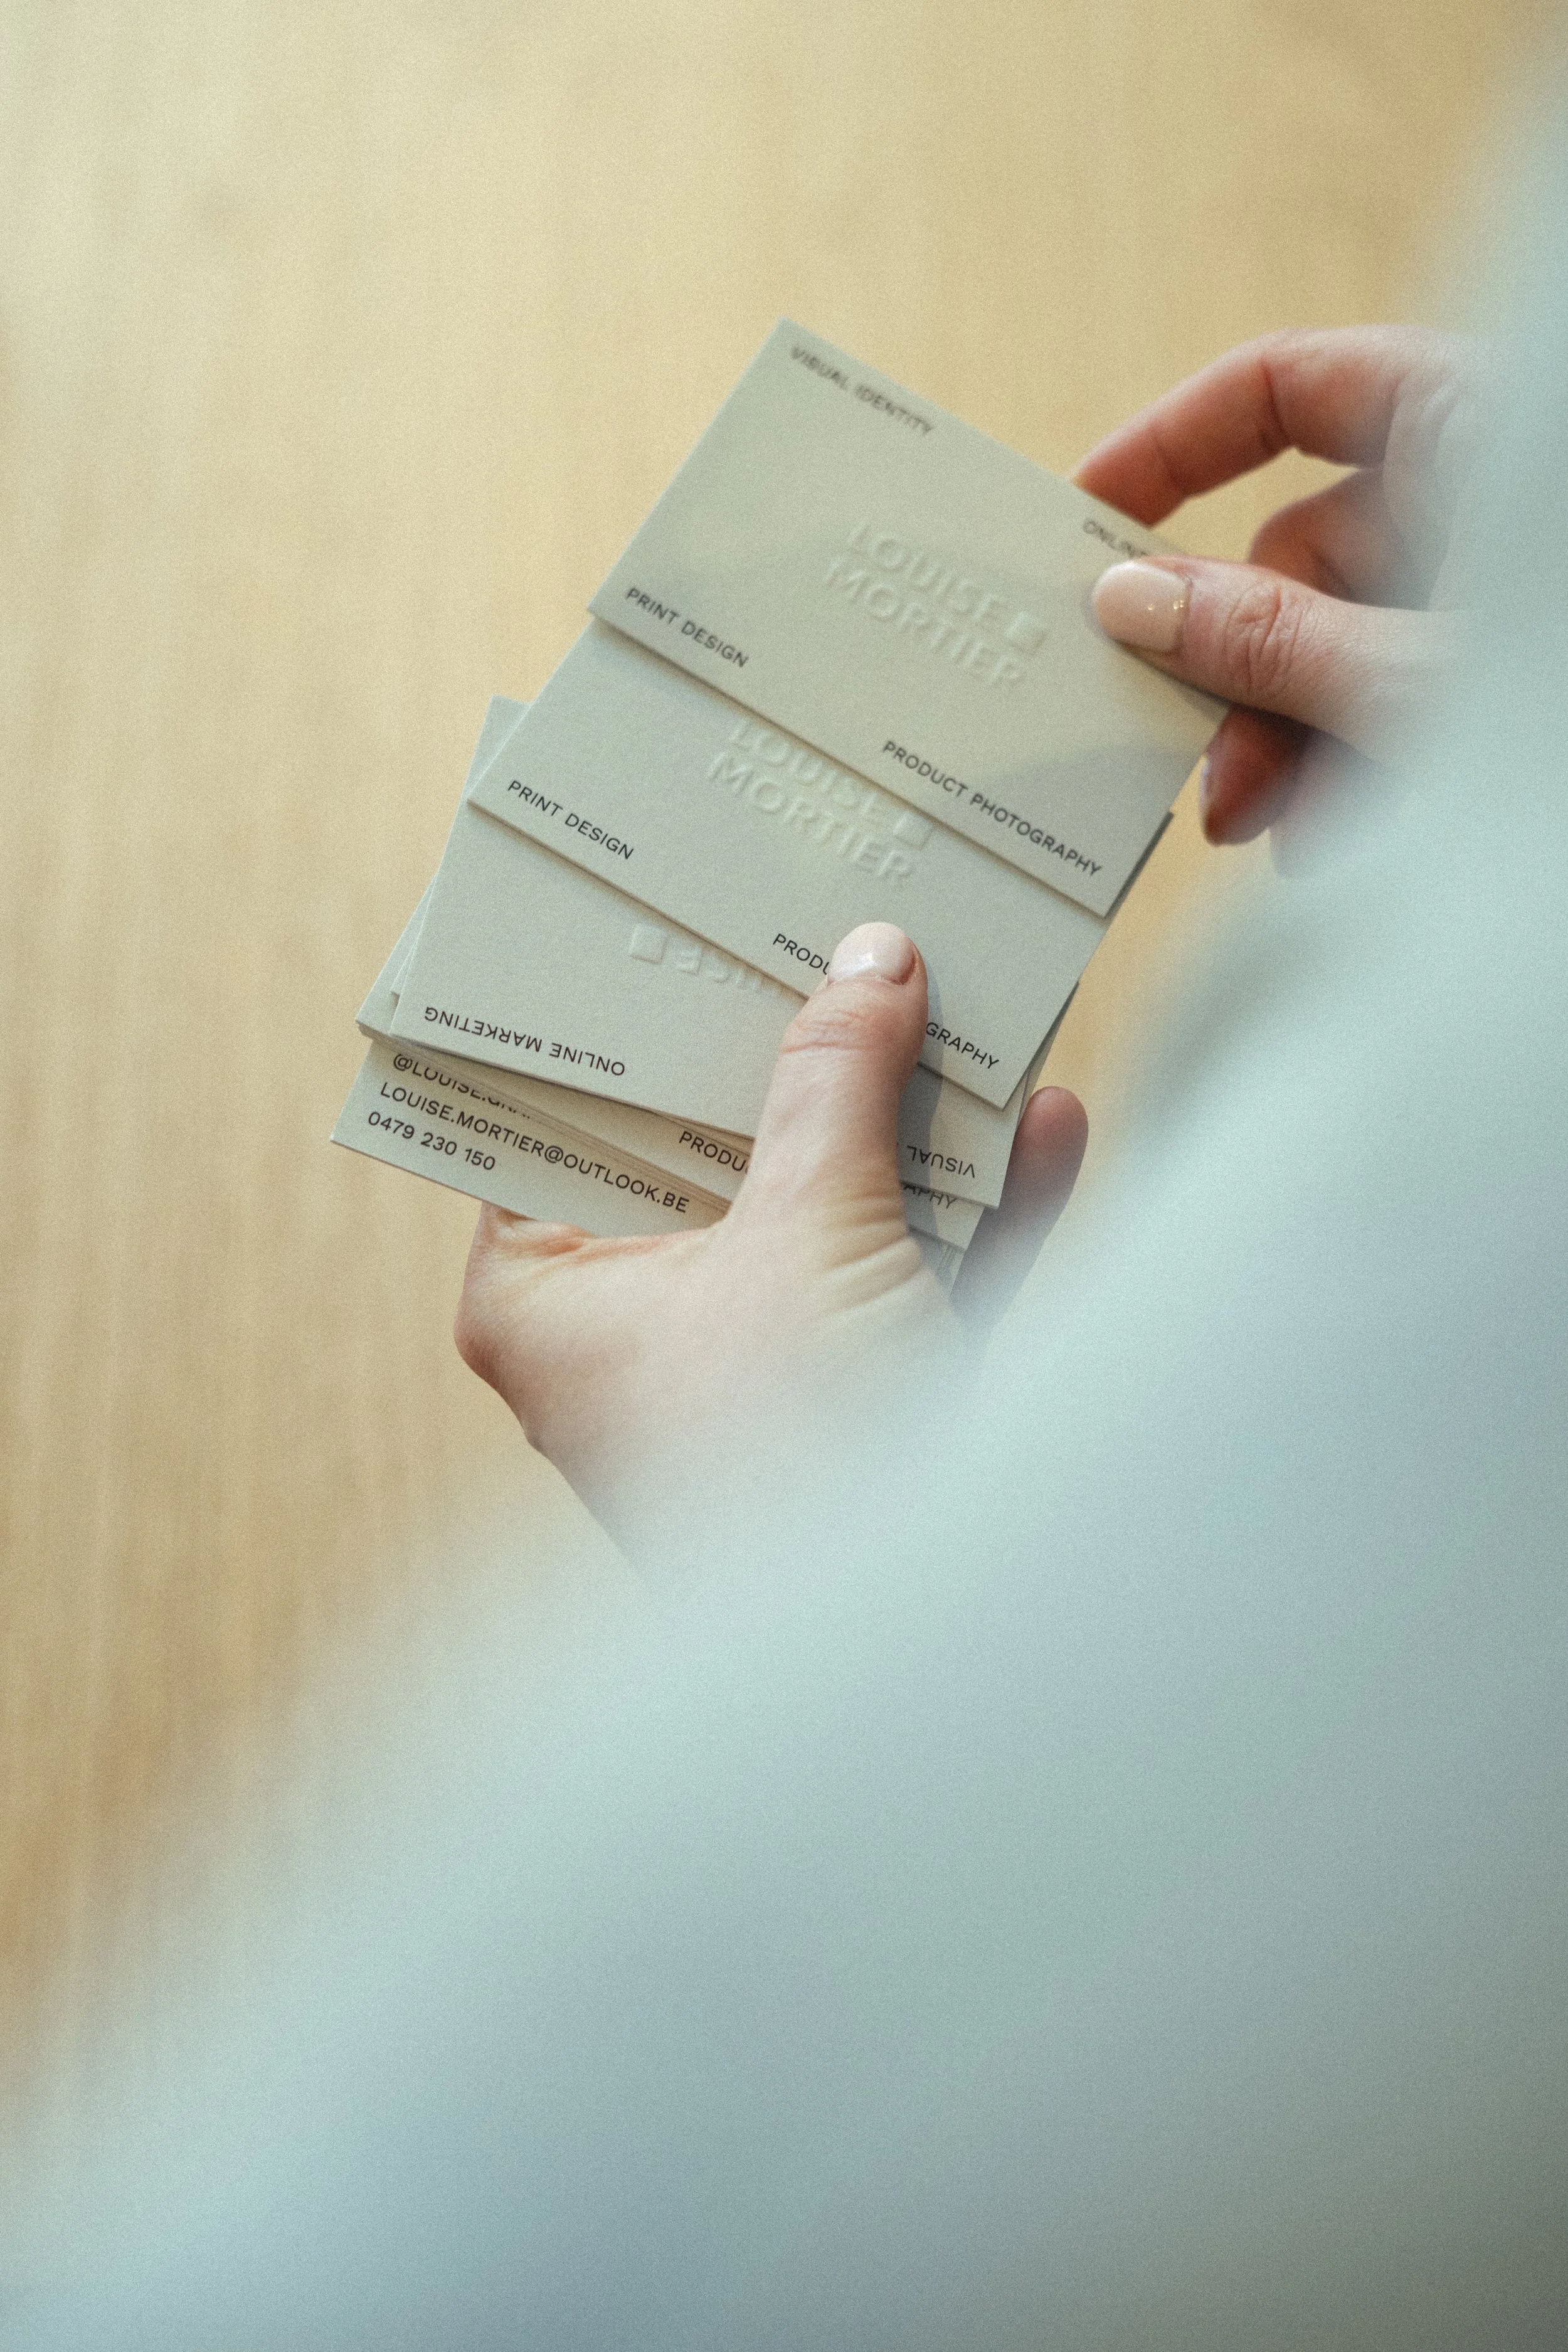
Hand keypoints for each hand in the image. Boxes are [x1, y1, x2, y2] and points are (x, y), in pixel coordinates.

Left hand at [455, 923, 1086, 1542]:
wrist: (913, 1659)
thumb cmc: (789, 1456)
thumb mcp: (805, 1236)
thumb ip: (834, 1087)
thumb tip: (870, 959)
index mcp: (550, 1292)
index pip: (563, 1114)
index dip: (624, 1013)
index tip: (675, 914)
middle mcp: (639, 1328)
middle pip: (712, 1147)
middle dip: (794, 1052)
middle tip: (833, 928)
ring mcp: (758, 1366)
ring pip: (829, 1210)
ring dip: (910, 1123)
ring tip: (964, 1004)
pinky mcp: (864, 1400)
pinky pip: (918, 1281)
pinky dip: (984, 1212)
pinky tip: (1049, 1120)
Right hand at [1074, 327, 1484, 852]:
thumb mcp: (1416, 676)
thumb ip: (1269, 640)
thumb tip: (1132, 599)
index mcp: (1464, 425)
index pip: (1284, 389)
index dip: (1170, 445)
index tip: (1082, 519)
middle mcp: (1474, 491)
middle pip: (1301, 552)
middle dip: (1237, 669)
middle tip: (1195, 769)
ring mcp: (1489, 584)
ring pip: (1342, 644)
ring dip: (1286, 741)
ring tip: (1267, 834)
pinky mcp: (1501, 673)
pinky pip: (1394, 696)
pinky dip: (1351, 765)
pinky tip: (1329, 841)